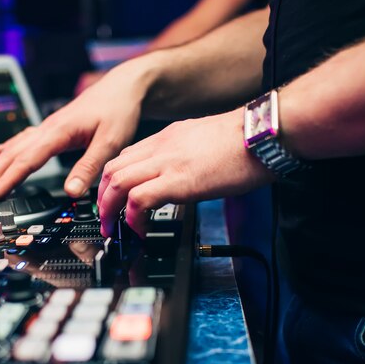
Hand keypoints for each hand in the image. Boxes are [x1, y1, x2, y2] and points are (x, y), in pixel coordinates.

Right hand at [0, 63, 147, 201]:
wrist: (123, 86)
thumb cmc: (118, 111)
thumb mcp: (110, 142)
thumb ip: (89, 167)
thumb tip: (72, 192)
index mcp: (58, 132)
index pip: (26, 161)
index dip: (8, 181)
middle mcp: (48, 128)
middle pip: (13, 155)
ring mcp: (48, 127)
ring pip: (16, 148)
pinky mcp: (54, 127)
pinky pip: (24, 139)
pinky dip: (10, 150)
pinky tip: (1, 152)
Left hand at [97, 108, 274, 237]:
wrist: (263, 132)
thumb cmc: (244, 140)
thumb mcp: (201, 141)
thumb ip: (183, 156)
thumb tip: (181, 176)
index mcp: (165, 139)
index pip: (124, 158)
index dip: (110, 183)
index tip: (111, 200)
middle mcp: (159, 148)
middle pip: (111, 170)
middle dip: (101, 198)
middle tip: (105, 219)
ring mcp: (166, 163)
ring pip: (116, 183)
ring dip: (108, 210)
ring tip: (113, 229)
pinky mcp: (178, 181)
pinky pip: (139, 200)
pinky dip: (131, 218)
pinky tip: (138, 230)